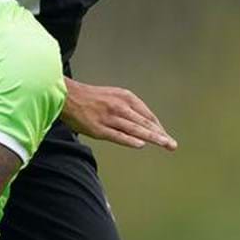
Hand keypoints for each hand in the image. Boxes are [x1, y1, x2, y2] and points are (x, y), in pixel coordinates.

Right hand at [60, 78, 177, 150]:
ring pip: (134, 129)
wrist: (68, 96)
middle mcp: (119, 106)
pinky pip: (117, 135)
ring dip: (151, 138)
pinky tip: (140, 144)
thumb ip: (128, 107)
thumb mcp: (114, 95)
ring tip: (163, 144)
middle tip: (172, 144)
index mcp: (125, 97)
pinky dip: (129, 140)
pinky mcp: (98, 128)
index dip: (157, 127)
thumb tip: (144, 122)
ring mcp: (109, 118)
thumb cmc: (91, 97)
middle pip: (144, 123)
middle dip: (160, 134)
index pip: (147, 115)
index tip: (165, 136)